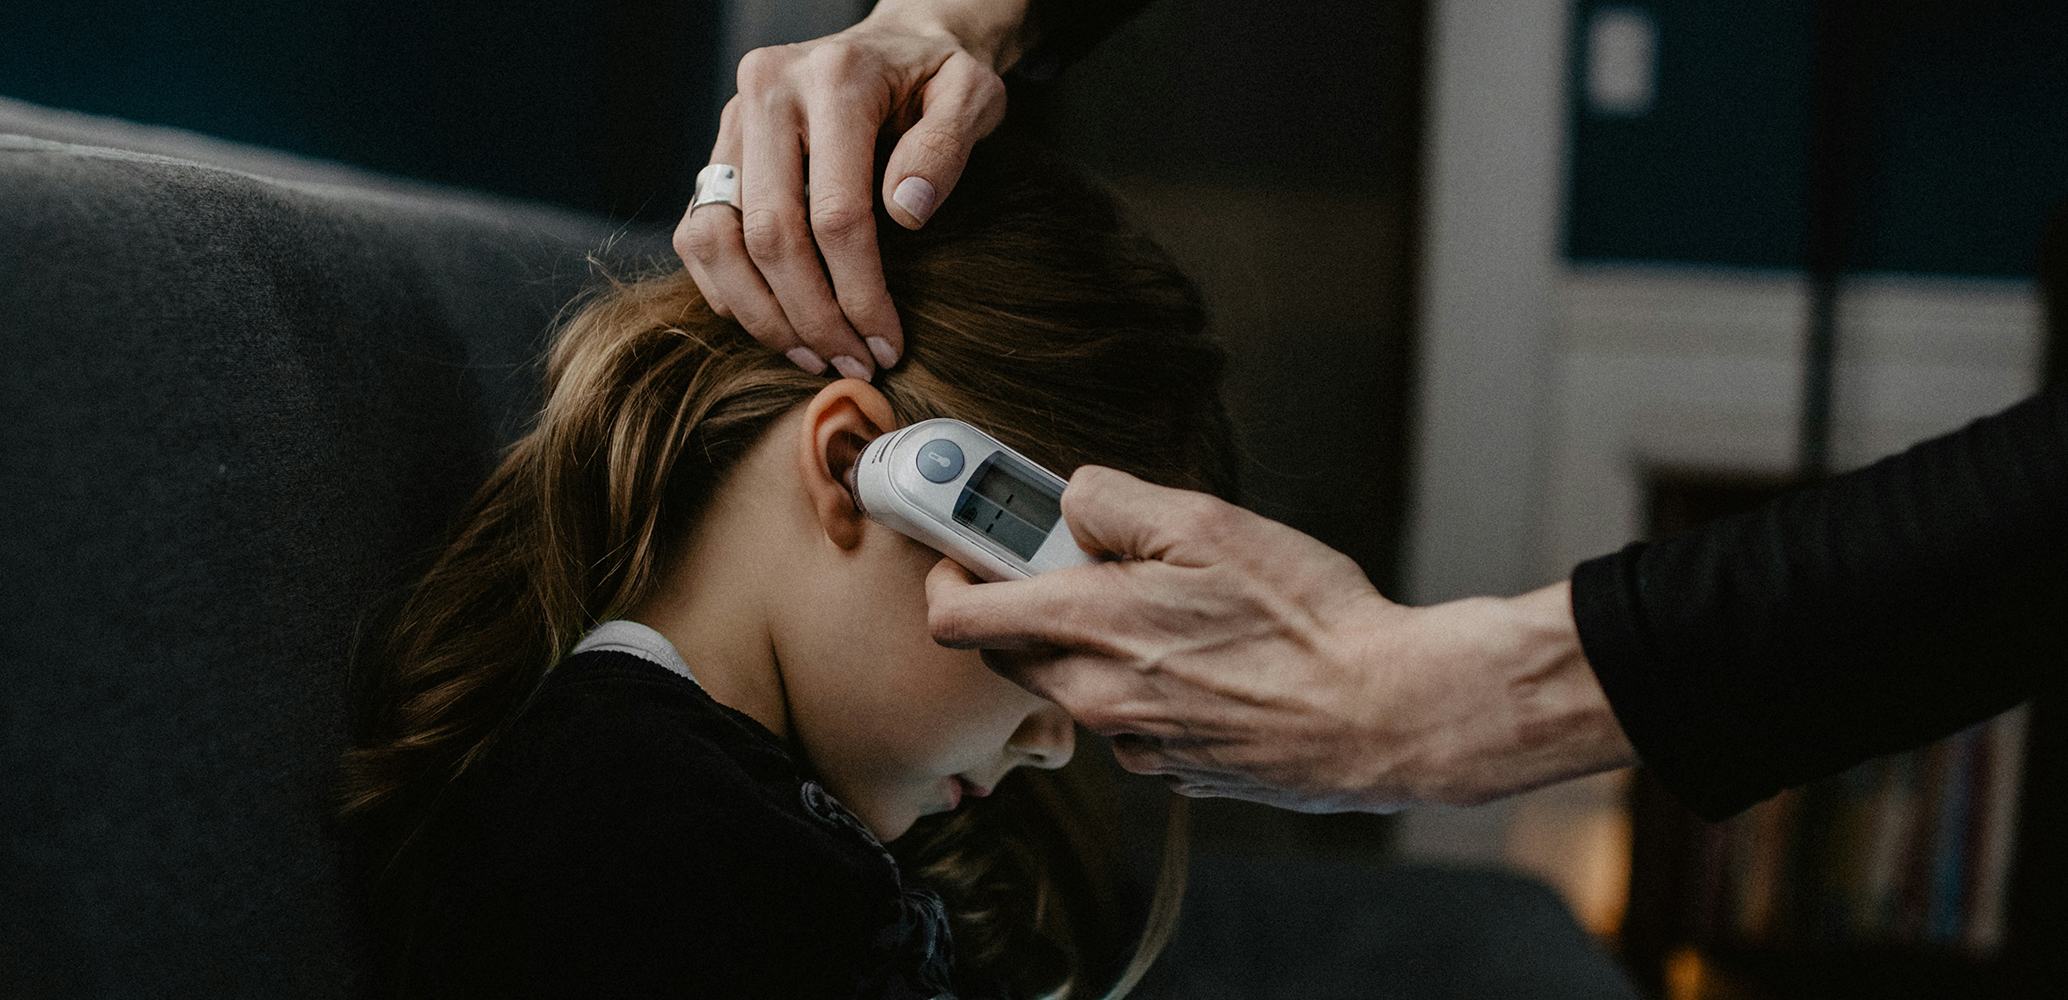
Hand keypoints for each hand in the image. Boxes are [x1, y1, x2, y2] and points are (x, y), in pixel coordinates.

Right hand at [676, 0, 1025, 379]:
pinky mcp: (716, 151)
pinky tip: (779, 325)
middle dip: (811, 318)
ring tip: (813, 357)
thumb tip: (905, 213)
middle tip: (851, 365)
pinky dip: (729, 292)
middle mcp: (766, 92)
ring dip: (761, 316)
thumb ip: (948, 145)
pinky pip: (696, 235)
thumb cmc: (938, 78)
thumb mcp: (972, 94)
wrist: (896, 45)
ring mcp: (731, 122)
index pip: (834, 213)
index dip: (859, 293)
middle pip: (768, 235)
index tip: (888, 343)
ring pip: (715, 241)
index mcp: (833, 79)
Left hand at [925, 466, 1637, 812]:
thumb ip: (1115, 503)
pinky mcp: (1178, 771)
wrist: (1391, 715)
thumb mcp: (1207, 523)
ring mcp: (1137, 745)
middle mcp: (1098, 699)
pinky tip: (1212, 662)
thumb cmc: (1308, 618)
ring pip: (1078, 688)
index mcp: (1090, 629)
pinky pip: (1133, 722)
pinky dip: (1148, 688)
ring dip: (1095, 648)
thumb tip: (1071, 502)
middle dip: (1026, 606)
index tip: (961, 548)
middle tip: (1080, 563)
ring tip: (1174, 610)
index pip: (958, 617)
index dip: (947, 575)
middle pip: (1012, 655)